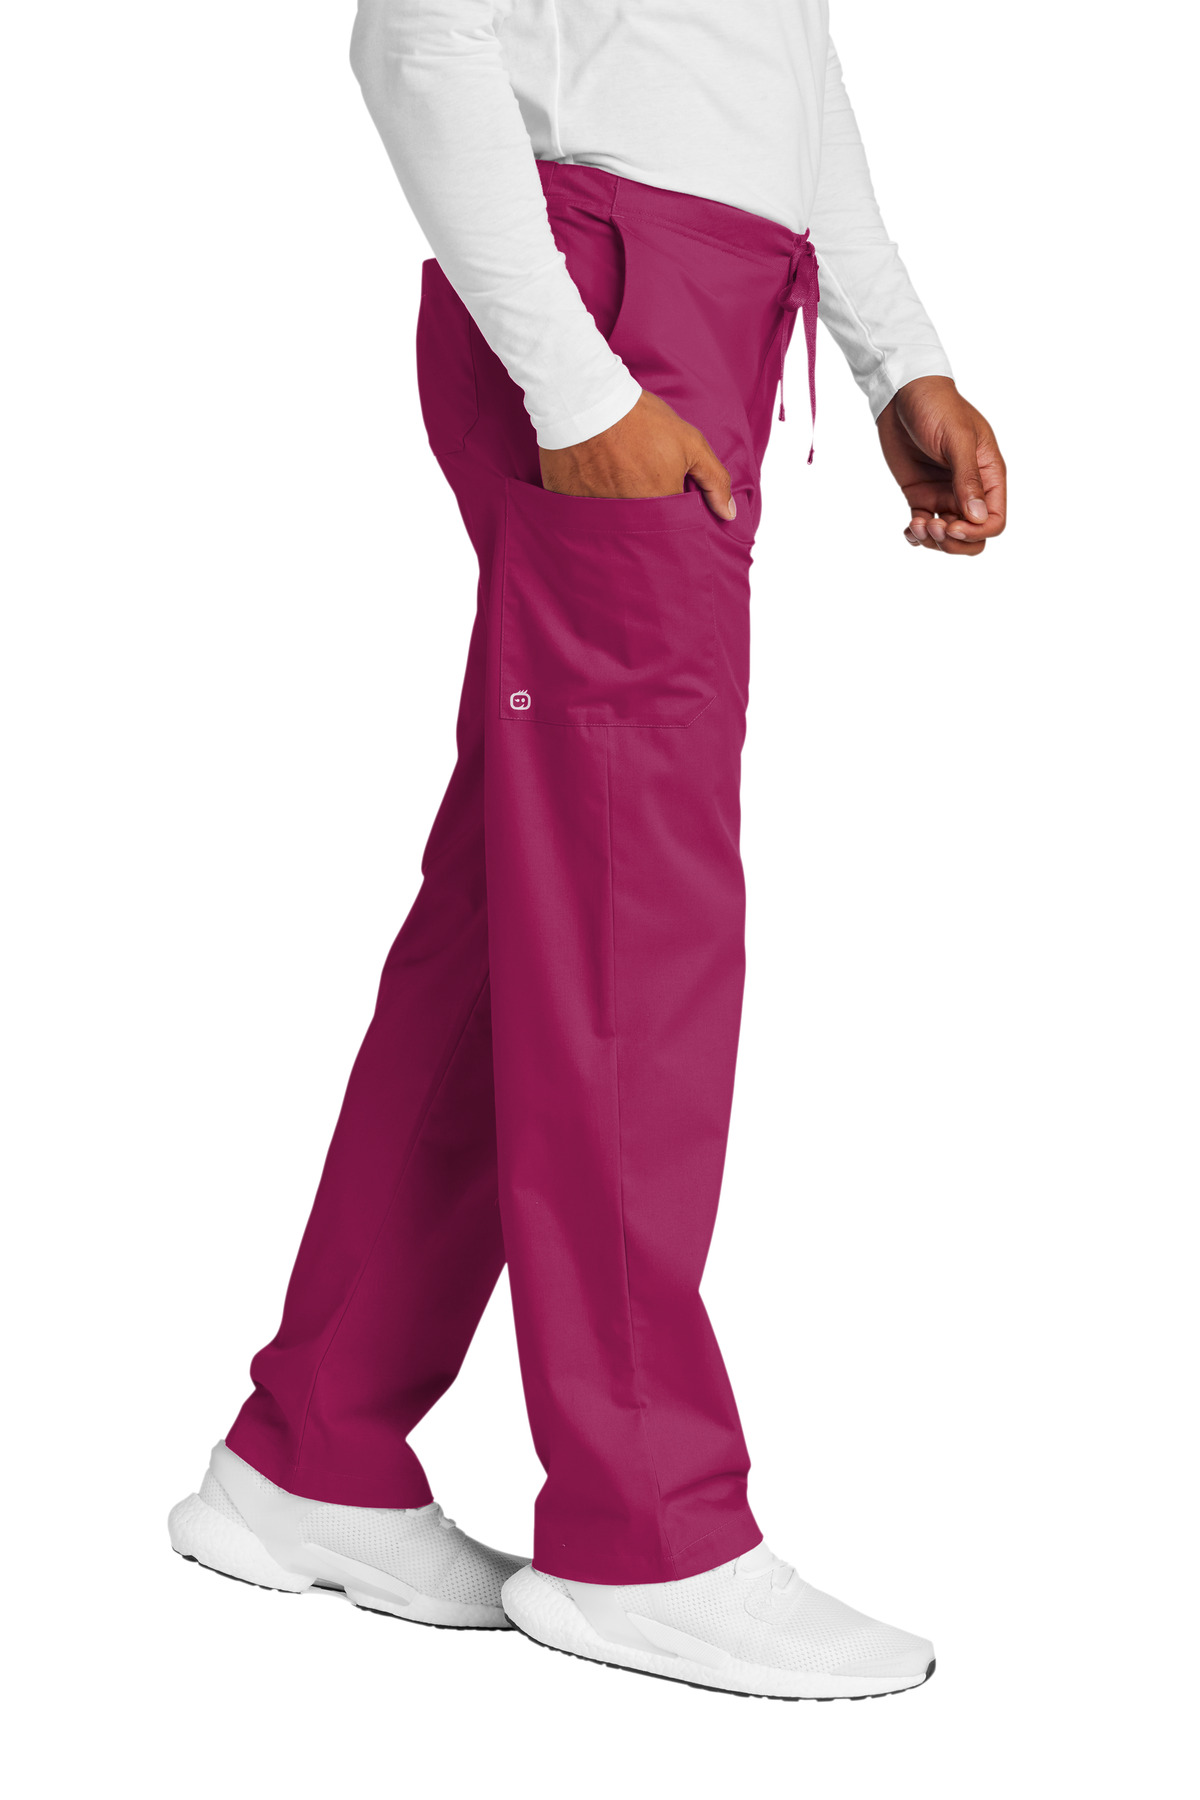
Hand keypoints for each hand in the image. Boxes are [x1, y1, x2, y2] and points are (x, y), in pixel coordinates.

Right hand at [539, 390, 736, 519]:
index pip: (671, 529)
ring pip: (611, 527)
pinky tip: (590, 486)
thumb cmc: (641, 420)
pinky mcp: (567, 505)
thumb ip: (714, 480)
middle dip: (644, 518)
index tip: (665, 497)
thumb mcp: (690, 443)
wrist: (587, 400)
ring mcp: (594, 514)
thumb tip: (728, 514)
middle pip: (641, 532)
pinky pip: (581, 517)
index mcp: (658, 507)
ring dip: (617, 514)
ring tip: (615, 484)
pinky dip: (587, 507)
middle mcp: (626, 518)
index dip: (671, 516)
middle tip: (638, 488)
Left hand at [877, 376, 1005, 555]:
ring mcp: (945, 493)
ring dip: (933, 541)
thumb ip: (967, 478)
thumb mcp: (956, 439)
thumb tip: (977, 518)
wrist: (903, 394)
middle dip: (954, 543)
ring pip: (948, 536)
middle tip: (933, 528)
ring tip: (916, 525)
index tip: (951, 526)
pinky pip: (923, 527)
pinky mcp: (921, 494)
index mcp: (989, 475)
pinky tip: (908, 529)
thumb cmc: (937, 407)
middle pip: (973, 535)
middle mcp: (970, 489)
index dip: (976, 532)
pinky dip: (916, 536)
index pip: (994, 519)